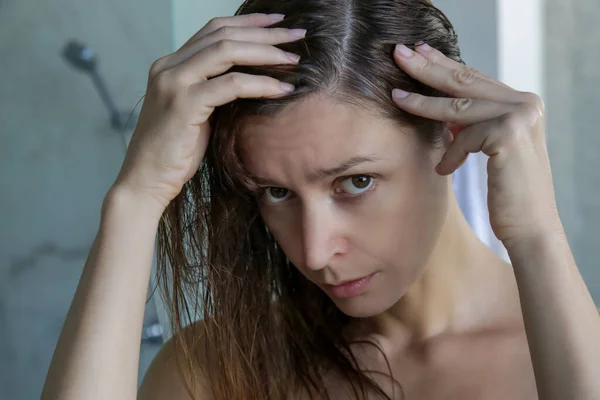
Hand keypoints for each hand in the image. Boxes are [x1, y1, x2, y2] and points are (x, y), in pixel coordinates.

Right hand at [114, 13, 303, 209]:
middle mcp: (168, 66)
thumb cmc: (174, 152)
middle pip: (224, 35)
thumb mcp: (195, 112)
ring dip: (266, 52)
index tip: (278, 22)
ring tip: (294, 59)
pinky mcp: (184, 104)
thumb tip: (249, 79)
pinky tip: (283, 89)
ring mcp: (174, 83)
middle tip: (297, 34)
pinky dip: (261, 84)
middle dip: (265, 32)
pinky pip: (231, 85)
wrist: (146, 180)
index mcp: (170, 64)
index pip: (213, 29)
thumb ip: (212, 90)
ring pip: (227, 52)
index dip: (248, 23)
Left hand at [391, 43, 561, 244]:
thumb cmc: (508, 192)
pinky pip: (464, 137)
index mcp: (523, 103)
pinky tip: (444, 170)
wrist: (531, 227)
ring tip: (397, 97)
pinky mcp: (509, 135)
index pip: (475, 78)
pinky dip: (451, 154)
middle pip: (466, 81)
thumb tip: (441, 111)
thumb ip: (473, 124)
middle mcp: (526, 104)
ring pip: (459, 105)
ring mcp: (521, 117)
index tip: (419, 53)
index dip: (445, 64)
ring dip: (423, 103)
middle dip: (428, 68)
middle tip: (400, 54)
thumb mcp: (489, 149)